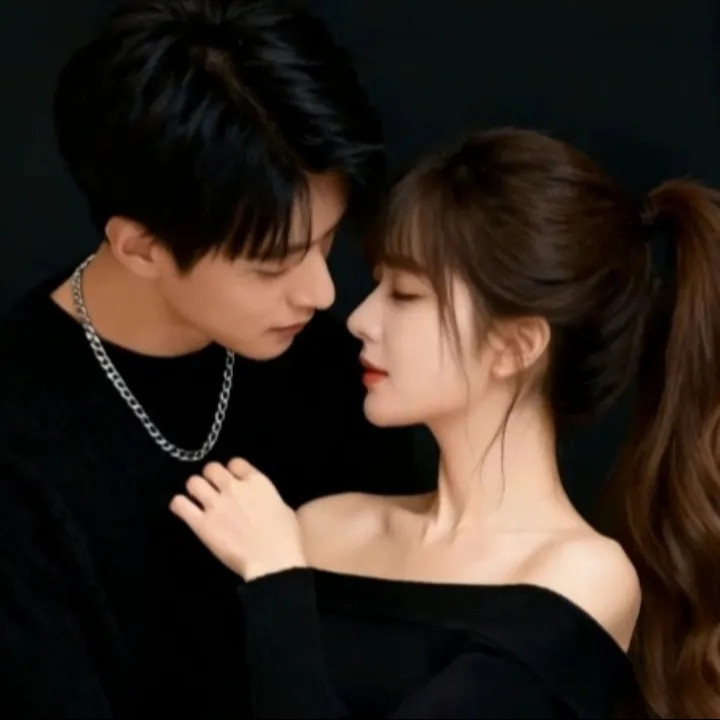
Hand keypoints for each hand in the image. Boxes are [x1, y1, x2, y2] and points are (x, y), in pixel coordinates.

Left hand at [170, 459, 306, 581]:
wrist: (273, 561)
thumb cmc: (286, 538)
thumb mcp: (283, 508)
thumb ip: (266, 498)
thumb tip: (259, 501)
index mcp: (256, 482)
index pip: (235, 462)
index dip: (231, 471)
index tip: (232, 480)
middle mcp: (233, 487)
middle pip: (211, 468)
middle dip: (211, 477)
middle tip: (213, 490)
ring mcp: (216, 504)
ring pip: (193, 482)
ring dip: (195, 489)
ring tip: (198, 499)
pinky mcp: (201, 524)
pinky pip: (180, 504)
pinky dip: (179, 505)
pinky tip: (184, 509)